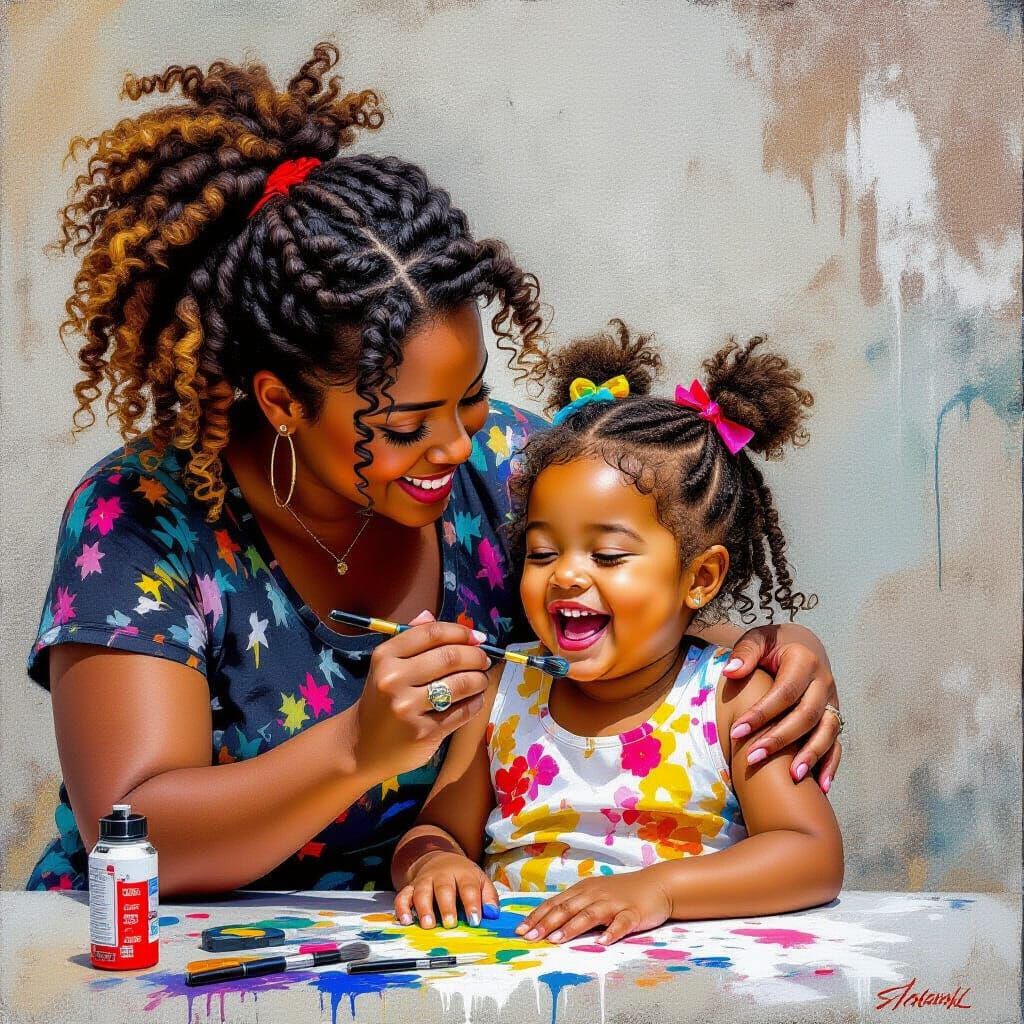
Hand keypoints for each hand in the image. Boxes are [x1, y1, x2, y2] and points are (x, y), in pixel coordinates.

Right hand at [352, 610, 491, 779]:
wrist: (362, 746)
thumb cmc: (382, 700)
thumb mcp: (387, 665)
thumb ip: (410, 638)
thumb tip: (431, 614)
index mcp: (385, 656)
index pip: (431, 633)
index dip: (460, 632)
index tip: (476, 638)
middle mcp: (393, 679)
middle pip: (450, 657)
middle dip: (476, 656)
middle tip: (484, 660)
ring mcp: (408, 708)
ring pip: (461, 684)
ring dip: (480, 679)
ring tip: (481, 680)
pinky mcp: (424, 733)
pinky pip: (462, 711)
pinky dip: (476, 702)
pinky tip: (475, 699)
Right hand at [394, 851, 500, 928]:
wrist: (440, 859)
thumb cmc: (463, 876)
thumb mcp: (480, 881)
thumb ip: (489, 897)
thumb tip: (493, 914)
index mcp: (462, 873)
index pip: (468, 887)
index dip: (472, 904)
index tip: (475, 920)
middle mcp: (442, 875)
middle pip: (443, 889)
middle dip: (446, 907)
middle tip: (450, 924)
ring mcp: (424, 881)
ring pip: (422, 892)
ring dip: (424, 908)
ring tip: (428, 924)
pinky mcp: (411, 887)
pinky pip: (403, 896)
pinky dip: (402, 908)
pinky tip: (405, 920)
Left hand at [513, 872, 671, 945]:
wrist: (656, 885)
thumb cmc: (622, 893)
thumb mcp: (595, 895)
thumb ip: (575, 906)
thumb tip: (548, 922)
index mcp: (583, 890)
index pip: (555, 903)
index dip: (537, 916)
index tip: (520, 930)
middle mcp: (595, 894)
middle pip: (567, 908)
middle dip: (546, 923)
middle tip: (530, 937)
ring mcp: (614, 903)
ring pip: (590, 914)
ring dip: (572, 927)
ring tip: (556, 939)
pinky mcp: (633, 913)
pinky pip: (622, 923)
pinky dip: (612, 932)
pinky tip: (603, 942)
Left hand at [723, 624, 841, 792]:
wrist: (803, 643)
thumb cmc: (773, 644)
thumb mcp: (757, 639)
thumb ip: (745, 652)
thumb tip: (732, 672)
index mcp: (804, 661)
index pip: (784, 692)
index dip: (761, 713)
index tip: (736, 732)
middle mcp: (823, 682)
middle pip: (806, 716)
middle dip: (780, 740)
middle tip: (752, 758)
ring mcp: (832, 701)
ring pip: (827, 731)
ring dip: (810, 756)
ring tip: (793, 777)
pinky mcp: (834, 715)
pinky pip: (837, 742)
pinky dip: (832, 763)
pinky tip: (822, 786)